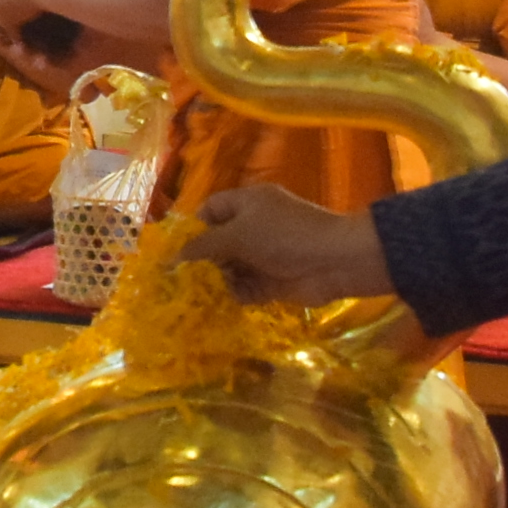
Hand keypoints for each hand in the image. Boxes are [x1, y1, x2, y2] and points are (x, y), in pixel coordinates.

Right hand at [189, 184, 396, 305]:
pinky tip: (224, 304)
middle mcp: (255, 227)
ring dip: (217, 281)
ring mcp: (265, 255)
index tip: (178, 251)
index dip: (193, 228)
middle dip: (202, 261)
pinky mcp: (274, 281)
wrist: (335, 262)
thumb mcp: (238, 234)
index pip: (211, 210)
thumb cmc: (285, 236)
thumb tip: (172, 258)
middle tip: (182, 279)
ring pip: (230, 267)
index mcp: (247, 203)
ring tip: (201, 294)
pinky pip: (246, 287)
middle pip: (218, 242)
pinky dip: (236, 295)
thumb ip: (203, 246)